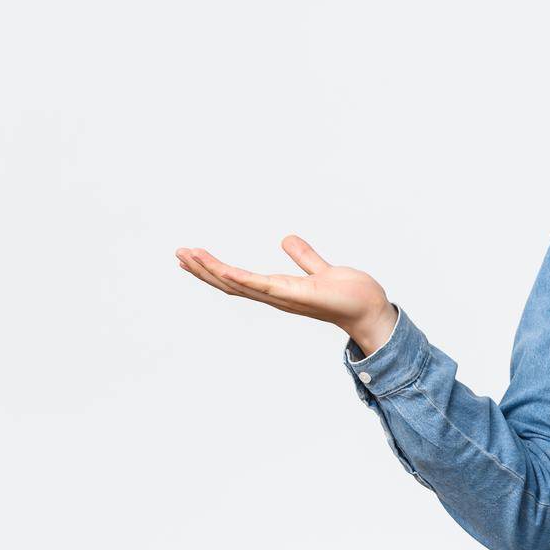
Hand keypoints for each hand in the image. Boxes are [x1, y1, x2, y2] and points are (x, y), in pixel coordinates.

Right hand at [174, 235, 395, 346]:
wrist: (371, 309)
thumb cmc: (350, 296)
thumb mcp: (322, 270)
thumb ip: (305, 257)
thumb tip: (287, 239)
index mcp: (279, 290)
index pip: (239, 280)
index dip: (214, 270)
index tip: (193, 256)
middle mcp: (276, 296)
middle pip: (230, 285)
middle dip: (203, 271)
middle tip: (178, 254)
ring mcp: (283, 297)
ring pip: (238, 285)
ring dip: (211, 271)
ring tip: (187, 255)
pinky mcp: (295, 295)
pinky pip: (260, 286)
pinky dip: (238, 278)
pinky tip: (219, 268)